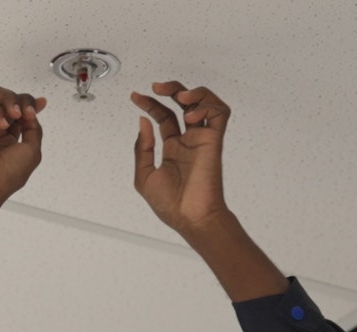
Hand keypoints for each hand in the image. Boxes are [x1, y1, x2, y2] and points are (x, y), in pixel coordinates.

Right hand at [0, 86, 46, 201]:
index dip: (29, 104)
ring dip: (9, 101)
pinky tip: (1, 124)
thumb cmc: (6, 175)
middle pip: (7, 98)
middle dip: (21, 101)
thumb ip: (34, 128)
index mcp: (6, 135)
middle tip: (25, 113)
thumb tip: (32, 111)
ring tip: (15, 115)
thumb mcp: (32, 150)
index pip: (17, 110)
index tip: (40, 104)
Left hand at [132, 81, 232, 237]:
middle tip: (155, 87)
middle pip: (183, 103)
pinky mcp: (214, 141)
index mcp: (173, 148)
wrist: (192, 218)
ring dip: (192, 93)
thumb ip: (142, 148)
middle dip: (170, 90)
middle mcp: (188, 140)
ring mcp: (202, 139)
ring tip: (178, 97)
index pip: (163, 116)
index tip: (136, 97)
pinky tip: (191, 115)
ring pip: (204, 102)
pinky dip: (207, 105)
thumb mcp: (144, 176)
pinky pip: (219, 113)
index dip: (150, 104)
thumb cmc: (172, 206)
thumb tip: (143, 122)